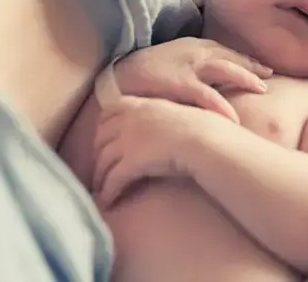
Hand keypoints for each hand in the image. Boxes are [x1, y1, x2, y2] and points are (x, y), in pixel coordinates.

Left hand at [92, 96, 225, 208]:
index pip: (109, 111)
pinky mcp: (131, 162)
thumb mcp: (180, 114)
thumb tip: (170, 128)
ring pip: (103, 160)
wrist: (209, 140)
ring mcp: (128, 140)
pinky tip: (109, 202)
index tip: (103, 139)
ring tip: (101, 189)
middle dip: (98, 154)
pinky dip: (108, 192)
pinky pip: (112, 180)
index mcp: (142, 105)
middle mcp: (130, 119)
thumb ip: (166, 117)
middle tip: (99, 168)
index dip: (102, 126)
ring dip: (100, 177)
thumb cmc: (206, 129)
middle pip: (101, 137)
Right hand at [113, 37, 271, 121]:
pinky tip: (235, 116)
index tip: (263, 69)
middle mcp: (194, 52)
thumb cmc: (143, 74)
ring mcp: (188, 67)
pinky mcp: (179, 84)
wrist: (115, 78)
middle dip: (252, 67)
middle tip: (269, 77)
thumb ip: (191, 68)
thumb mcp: (170, 62)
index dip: (246, 60)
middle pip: (231, 58)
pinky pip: (208, 95)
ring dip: (246, 78)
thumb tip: (209, 83)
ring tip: (263, 90)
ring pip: (226, 70)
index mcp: (192, 47)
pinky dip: (223, 105)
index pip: (226, 51)